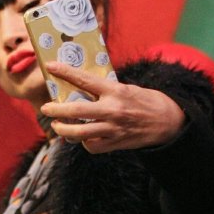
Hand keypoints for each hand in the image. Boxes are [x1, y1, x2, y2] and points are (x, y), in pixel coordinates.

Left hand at [42, 61, 184, 152]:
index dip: (65, 72)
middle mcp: (112, 110)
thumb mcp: (126, 88)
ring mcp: (113, 129)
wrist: (167, 121)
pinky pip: (92, 146)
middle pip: (75, 111)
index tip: (51, 67)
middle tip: (45, 108)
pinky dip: (85, 142)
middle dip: (56, 110)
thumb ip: (105, 90)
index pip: (84, 80)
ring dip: (64, 130)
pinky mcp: (115, 143)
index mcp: (115, 91)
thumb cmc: (145, 101)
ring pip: (79, 133)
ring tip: (58, 126)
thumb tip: (82, 88)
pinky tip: (83, 137)